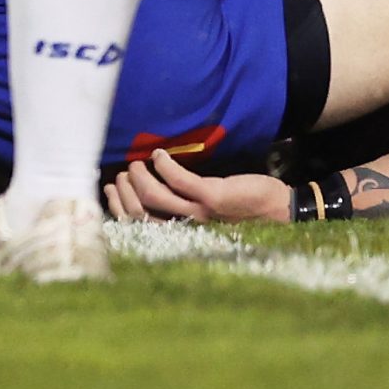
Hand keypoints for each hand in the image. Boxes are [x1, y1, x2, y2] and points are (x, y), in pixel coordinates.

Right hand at [101, 150, 293, 223]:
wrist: (278, 212)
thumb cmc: (240, 212)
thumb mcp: (203, 214)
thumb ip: (179, 205)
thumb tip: (147, 189)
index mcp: (181, 233)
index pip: (137, 226)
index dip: (117, 207)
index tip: (110, 187)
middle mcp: (186, 228)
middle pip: (139, 212)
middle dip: (124, 191)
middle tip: (123, 173)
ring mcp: (198, 214)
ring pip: (153, 196)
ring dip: (140, 176)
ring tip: (139, 162)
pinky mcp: (211, 197)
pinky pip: (177, 180)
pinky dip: (163, 165)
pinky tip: (159, 155)